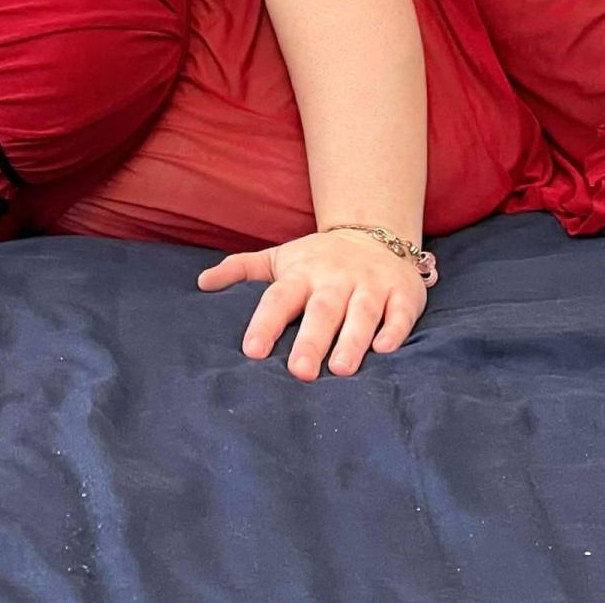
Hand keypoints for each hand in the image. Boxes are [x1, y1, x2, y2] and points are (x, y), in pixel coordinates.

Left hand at [196, 228, 429, 382]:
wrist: (374, 232)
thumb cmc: (318, 258)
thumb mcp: (278, 258)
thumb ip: (241, 270)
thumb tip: (201, 283)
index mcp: (302, 273)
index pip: (279, 297)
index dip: (266, 323)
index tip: (252, 351)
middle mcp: (336, 278)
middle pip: (322, 309)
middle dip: (312, 340)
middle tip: (300, 372)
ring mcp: (371, 283)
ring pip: (362, 311)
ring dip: (353, 339)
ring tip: (342, 370)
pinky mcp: (402, 292)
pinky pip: (400, 312)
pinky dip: (395, 330)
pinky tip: (385, 350)